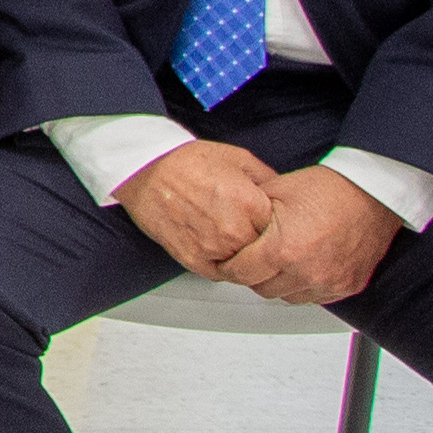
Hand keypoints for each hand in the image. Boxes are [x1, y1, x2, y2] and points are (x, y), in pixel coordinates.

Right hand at [115, 140, 281, 279]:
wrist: (144, 169)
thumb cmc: (186, 161)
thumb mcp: (238, 158)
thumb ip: (268, 179)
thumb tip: (287, 196)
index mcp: (251, 204)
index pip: (284, 231)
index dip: (280, 227)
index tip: (272, 222)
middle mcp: (234, 230)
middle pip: (266, 252)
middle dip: (262, 243)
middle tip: (252, 230)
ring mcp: (213, 248)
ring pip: (245, 267)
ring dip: (243, 256)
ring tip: (233, 237)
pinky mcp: (193, 259)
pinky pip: (220, 274)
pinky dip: (223, 265)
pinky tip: (218, 248)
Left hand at [223, 163, 402, 308]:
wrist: (373, 192)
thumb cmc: (329, 188)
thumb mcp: (274, 192)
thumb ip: (247, 215)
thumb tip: (227, 228)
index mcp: (283, 250)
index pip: (240, 274)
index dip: (227, 266)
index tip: (225, 261)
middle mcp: (306, 272)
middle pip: (261, 288)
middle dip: (251, 274)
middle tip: (250, 259)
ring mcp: (329, 282)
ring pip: (287, 296)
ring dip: (278, 283)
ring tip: (277, 262)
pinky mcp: (346, 286)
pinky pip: (314, 297)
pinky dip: (303, 286)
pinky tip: (301, 268)